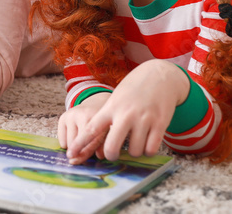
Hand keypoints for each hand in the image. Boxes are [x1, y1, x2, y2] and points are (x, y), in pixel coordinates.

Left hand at [62, 60, 189, 162]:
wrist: (159, 74)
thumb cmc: (134, 88)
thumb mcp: (116, 98)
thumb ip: (108, 116)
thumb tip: (98, 139)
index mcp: (111, 107)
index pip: (91, 129)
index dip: (80, 143)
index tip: (71, 153)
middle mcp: (125, 114)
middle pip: (112, 147)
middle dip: (111, 156)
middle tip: (113, 154)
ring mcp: (143, 119)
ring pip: (135, 151)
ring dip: (134, 152)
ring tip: (135, 144)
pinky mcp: (160, 123)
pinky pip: (151, 149)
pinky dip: (148, 151)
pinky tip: (147, 144)